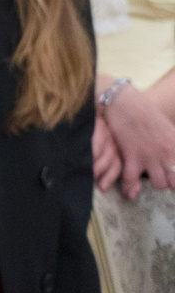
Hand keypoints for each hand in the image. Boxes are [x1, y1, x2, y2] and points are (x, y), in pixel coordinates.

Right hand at [97, 82, 174, 198]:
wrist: (124, 102)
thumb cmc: (146, 112)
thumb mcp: (169, 129)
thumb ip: (173, 145)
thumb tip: (174, 158)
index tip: (174, 179)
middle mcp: (167, 154)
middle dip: (171, 184)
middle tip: (165, 179)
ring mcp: (149, 157)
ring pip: (158, 185)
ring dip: (155, 183)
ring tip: (150, 177)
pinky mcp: (131, 157)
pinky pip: (131, 180)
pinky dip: (130, 186)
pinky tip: (130, 190)